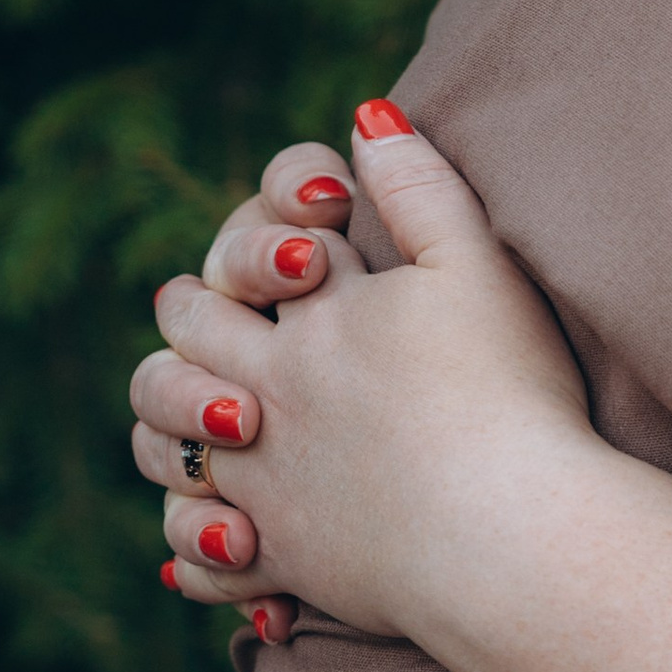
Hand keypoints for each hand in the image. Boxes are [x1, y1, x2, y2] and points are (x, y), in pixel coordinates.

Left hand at [136, 113, 595, 642]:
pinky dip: (202, 548)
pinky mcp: (280, 557)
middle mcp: (266, 394)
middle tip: (228, 325)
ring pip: (162, 445)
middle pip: (181, 340)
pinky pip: (201, 557)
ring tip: (220, 429)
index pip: (247, 255)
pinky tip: (228, 542)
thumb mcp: (478, 267)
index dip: (264, 241)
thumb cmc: (507, 396)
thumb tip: (367, 114)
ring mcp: (263, 480)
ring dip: (172, 430)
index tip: (306, 254)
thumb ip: (421, 187)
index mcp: (311, 319)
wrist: (509, 534)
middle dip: (192, 321)